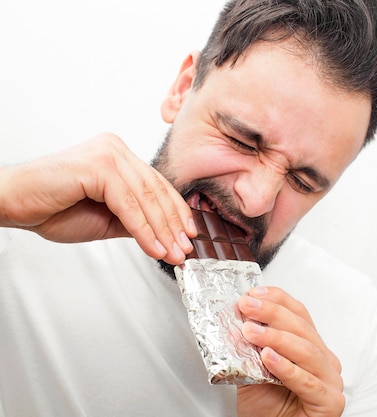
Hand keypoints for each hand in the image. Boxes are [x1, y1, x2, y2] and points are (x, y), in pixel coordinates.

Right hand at [0, 133, 195, 263]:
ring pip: (146, 198)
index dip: (176, 212)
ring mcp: (108, 154)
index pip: (158, 185)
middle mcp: (116, 149)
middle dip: (174, 225)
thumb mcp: (107, 218)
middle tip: (184, 250)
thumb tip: (167, 235)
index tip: (189, 236)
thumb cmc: (52, 209)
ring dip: (162, 231)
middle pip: (156, 191)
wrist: (12, 205)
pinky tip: (153, 248)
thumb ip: (135, 220)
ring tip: (172, 254)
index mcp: (119, 156)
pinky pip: (129, 204)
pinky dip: (144, 230)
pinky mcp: (98, 166)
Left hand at [237, 286, 344, 416]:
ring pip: (307, 351)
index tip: (254, 293)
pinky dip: (287, 367)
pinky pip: (308, 381)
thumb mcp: (252, 373)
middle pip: (303, 328)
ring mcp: (331, 381)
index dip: (278, 300)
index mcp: (311, 348)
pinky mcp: (330, 402)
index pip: (299, 314)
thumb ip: (248, 350)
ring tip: (252, 332)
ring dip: (276, 337)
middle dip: (272, 314)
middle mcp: (325, 361)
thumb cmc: (268, 411)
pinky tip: (268, 358)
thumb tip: (234, 323)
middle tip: (247, 306)